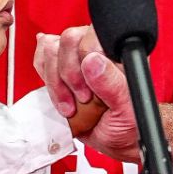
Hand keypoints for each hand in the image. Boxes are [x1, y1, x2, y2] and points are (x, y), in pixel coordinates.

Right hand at [36, 28, 138, 162]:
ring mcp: (76, 57)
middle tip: (81, 99)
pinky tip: (61, 95)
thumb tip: (93, 61)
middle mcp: (97, 48)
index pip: (91, 36)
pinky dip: (46, 79)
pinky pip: (42, 60)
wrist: (120, 137)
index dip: (84, 63)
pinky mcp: (60, 68)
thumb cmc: (130, 122)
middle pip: (67, 41)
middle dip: (68, 75)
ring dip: (56, 83)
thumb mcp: (126, 108)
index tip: (88, 92)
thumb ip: (112, 84)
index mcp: (118, 51)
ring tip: (71, 105)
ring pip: (51, 50)